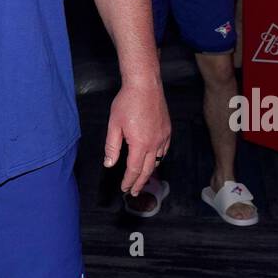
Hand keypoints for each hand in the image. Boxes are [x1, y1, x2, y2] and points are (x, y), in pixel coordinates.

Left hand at [103, 82, 171, 196]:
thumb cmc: (126, 102)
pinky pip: (164, 150)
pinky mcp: (167, 130)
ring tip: (143, 178)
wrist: (144, 85)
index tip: (124, 188)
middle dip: (140, 182)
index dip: (129, 181)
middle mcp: (154, 143)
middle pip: (147, 169)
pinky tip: (154, 159)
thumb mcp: (114, 125)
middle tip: (134, 192)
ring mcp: (163, 137)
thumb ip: (112, 146)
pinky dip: (159, 158)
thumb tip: (109, 164)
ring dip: (149, 171)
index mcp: (140, 144)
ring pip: (158, 161)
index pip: (134, 169)